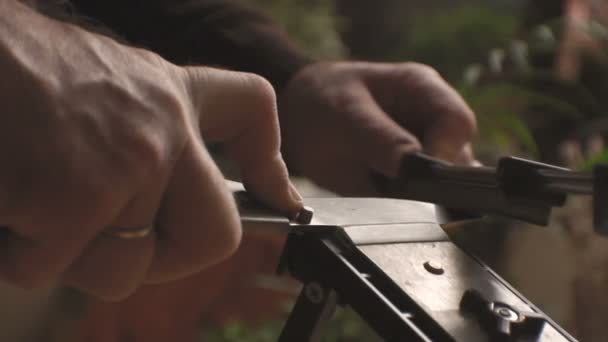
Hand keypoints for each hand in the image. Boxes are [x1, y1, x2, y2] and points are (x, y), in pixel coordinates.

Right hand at [0, 0, 300, 299]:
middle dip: (161, 258)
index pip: (252, 111)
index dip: (269, 166)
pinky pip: (53, 269)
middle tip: (108, 237)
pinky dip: (19, 251)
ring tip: (35, 199)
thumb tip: (167, 192)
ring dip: (71, 256)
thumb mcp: (107, 83)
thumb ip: (150, 130)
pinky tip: (10, 200)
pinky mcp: (78, 199)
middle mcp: (166, 129)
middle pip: (217, 237)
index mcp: (171, 94)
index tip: (278, 202)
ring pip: (124, 269)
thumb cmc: (21, 75)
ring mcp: (131, 166)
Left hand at [279, 61, 476, 194]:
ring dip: (416, 196)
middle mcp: (432, 120)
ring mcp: (426, 150)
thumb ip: (378, 137)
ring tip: (375, 186)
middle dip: (431, 179)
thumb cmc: (321, 102)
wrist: (298, 120)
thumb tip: (411, 164)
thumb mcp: (343, 114)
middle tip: (389, 184)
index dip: (445, 150)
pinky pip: (422, 201)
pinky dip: (404, 206)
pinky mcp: (412, 178)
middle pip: (459, 158)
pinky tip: (379, 196)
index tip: (413, 171)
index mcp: (423, 89)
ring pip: (445, 185)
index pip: (459, 123)